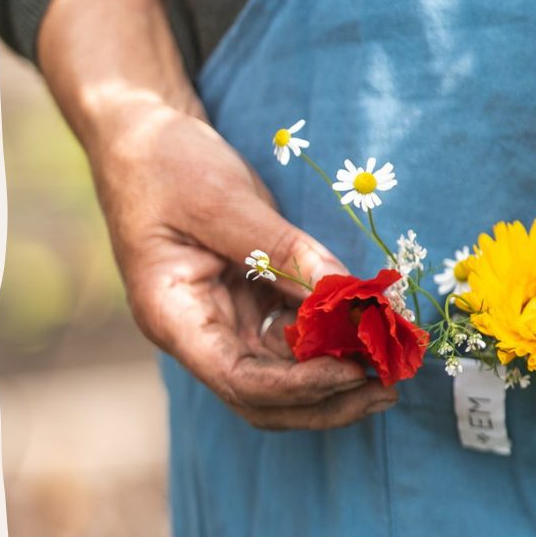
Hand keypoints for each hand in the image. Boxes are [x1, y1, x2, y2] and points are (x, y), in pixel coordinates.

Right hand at [90, 97, 399, 428]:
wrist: (144, 135)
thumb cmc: (166, 163)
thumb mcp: (223, 200)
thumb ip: (282, 249)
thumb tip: (345, 294)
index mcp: (174, 318)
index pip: (238, 380)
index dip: (299, 387)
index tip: (354, 371)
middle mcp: (200, 333)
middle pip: (266, 397)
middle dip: (328, 401)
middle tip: (387, 389)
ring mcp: (227, 322)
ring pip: (286, 377)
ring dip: (337, 379)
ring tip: (391, 369)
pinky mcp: (253, 304)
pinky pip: (296, 340)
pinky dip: (334, 343)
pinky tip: (372, 336)